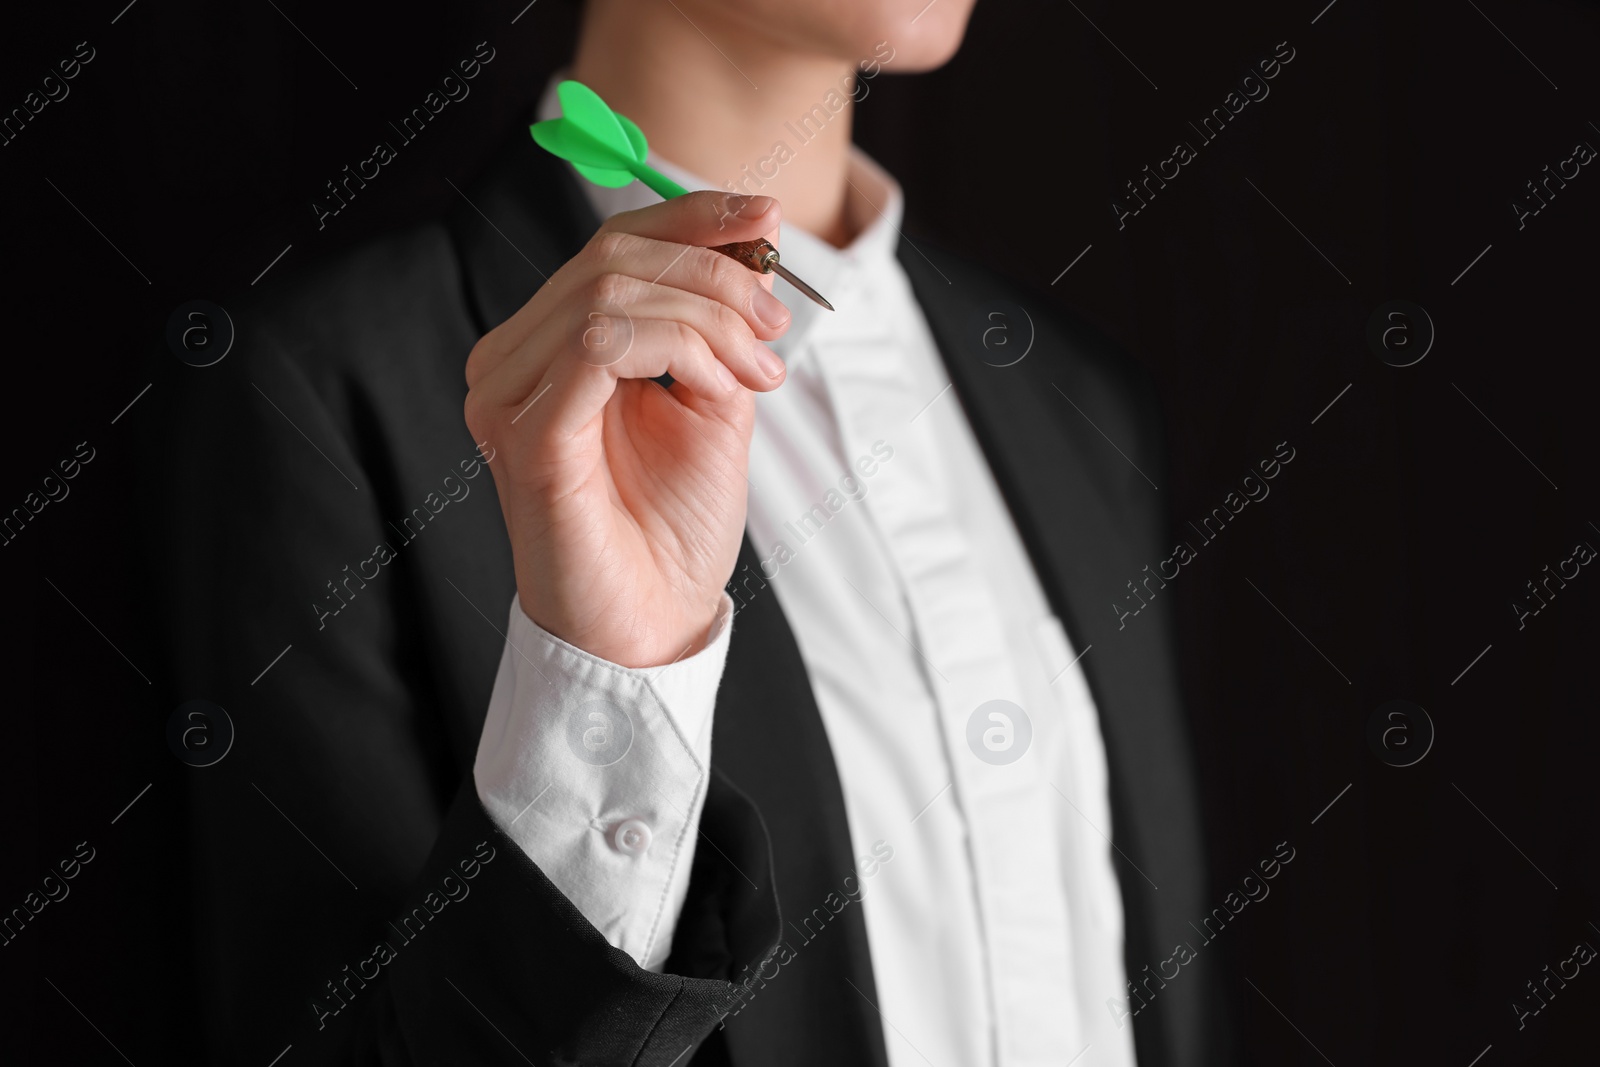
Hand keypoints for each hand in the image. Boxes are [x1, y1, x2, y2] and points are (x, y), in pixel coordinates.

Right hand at [464, 191, 790, 667]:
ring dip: (709, 317)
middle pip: (613, 256)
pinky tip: (720, 386)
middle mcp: (513, 363)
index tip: (770, 220)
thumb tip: (752, 241)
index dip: (693, 218)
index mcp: (548, 348)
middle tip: (778, 326)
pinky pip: (601, 341)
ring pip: (612, 290)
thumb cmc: (672, 529)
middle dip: (716, 274)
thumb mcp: (712, 405)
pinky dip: (680, 346)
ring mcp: (510, 397)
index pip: (612, 247)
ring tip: (760, 370)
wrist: (654, 627)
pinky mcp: (529, 435)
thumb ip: (715, 328)